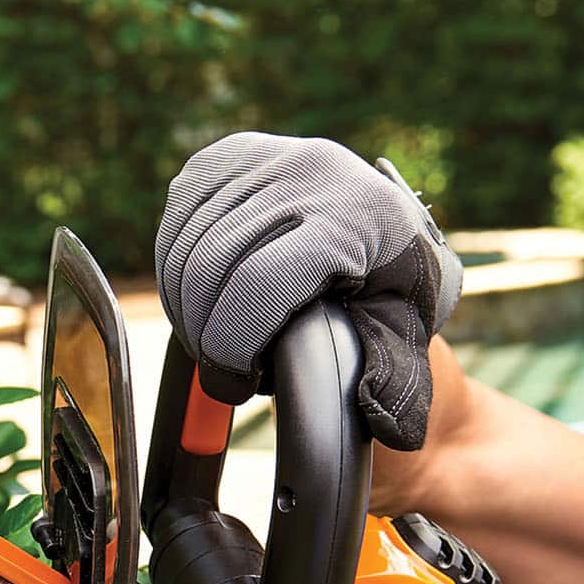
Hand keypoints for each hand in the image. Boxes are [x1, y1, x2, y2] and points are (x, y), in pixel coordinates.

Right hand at [155, 133, 462, 452]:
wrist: (391, 226)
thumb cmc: (398, 289)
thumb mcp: (408, 333)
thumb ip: (396, 381)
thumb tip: (388, 428)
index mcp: (356, 215)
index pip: (260, 286)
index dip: (233, 348)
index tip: (239, 384)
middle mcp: (310, 170)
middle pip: (211, 267)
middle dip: (206, 335)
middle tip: (226, 372)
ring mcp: (266, 155)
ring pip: (185, 247)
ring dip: (187, 308)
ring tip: (219, 339)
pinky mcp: (230, 154)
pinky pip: (175, 223)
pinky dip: (177, 271)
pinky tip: (205, 300)